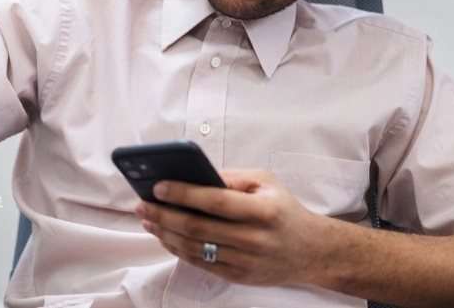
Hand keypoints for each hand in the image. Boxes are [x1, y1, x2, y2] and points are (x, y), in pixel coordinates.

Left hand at [135, 168, 332, 286]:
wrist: (311, 251)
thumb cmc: (283, 211)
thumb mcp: (265, 183)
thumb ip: (230, 177)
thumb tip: (193, 175)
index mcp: (263, 211)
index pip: (214, 201)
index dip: (183, 194)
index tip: (157, 186)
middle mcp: (255, 239)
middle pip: (198, 228)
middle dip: (164, 214)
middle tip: (142, 204)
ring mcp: (247, 262)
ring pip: (195, 248)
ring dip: (165, 233)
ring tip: (147, 218)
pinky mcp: (239, 277)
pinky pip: (201, 264)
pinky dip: (178, 249)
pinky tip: (164, 236)